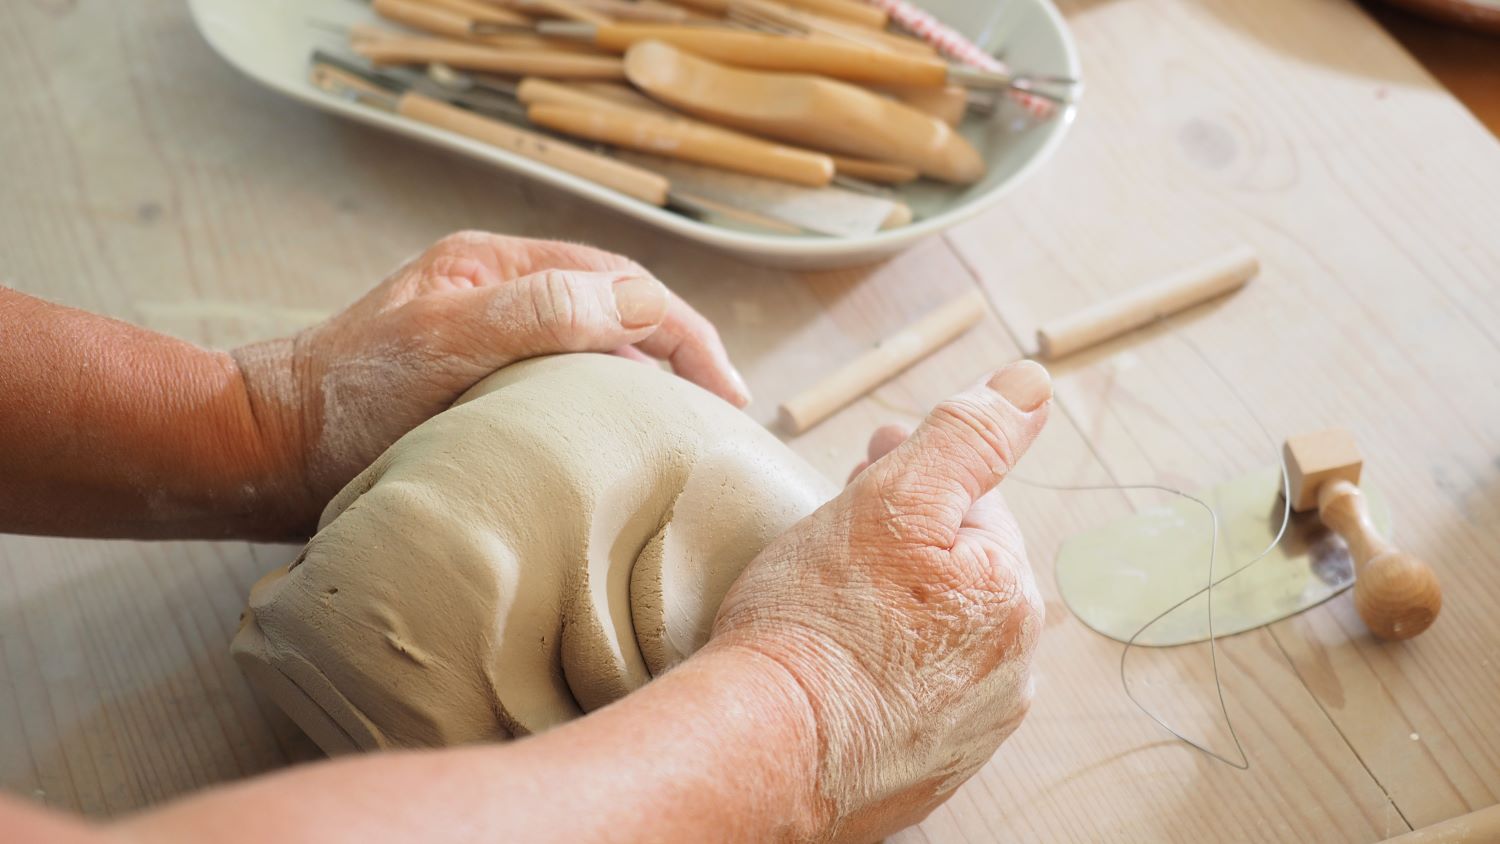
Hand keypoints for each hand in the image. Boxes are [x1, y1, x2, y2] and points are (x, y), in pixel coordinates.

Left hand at [233, 231, 748, 533]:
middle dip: (680, 355)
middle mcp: (499, 296)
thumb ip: (540, 311)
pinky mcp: (475, 389)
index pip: (621, 284)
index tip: (729, 393)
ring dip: (648, 383)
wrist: (265, 452)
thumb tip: (640, 302)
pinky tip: (621, 444)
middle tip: (726, 414)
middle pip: (616, 311)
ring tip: (690, 430)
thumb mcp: (443, 344)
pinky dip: (607, 408)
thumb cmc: (346, 401)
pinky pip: (564, 386)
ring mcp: (487, 341)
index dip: (686, 334)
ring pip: (594, 349)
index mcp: (498, 267)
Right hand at [709, 360, 1052, 841]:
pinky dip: (881, 674)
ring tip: (831, 600)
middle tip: (839, 530)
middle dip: (910, 542)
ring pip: (938, 639)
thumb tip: (1031, 384)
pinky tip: (835, 666)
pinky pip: (911, 700)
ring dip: (898, 609)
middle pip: (959, 575)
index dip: (916, 478)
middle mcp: (1011, 674)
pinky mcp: (924, 772)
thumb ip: (968, 438)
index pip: (976, 508)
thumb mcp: (893, 499)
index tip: (865, 468)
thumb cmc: (815, 620)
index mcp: (1011, 598)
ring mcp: (970, 733)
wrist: (761, 750)